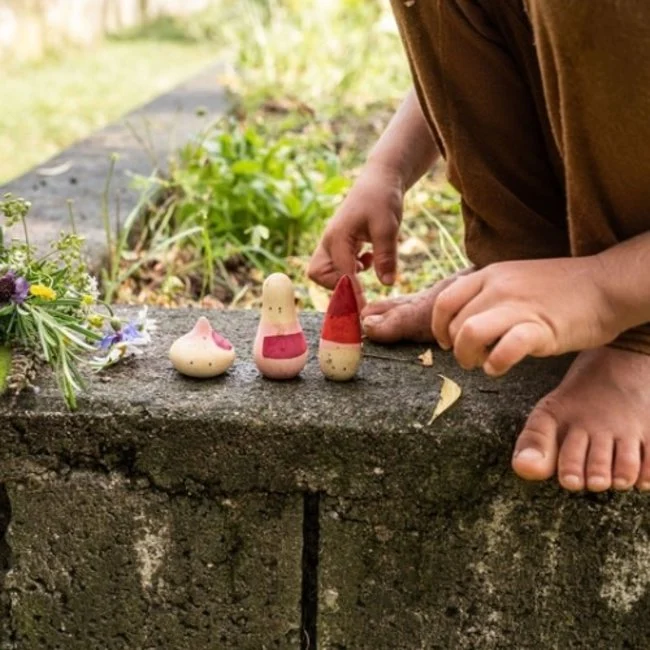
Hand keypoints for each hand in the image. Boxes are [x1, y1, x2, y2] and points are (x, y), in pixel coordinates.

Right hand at [308, 163, 403, 304]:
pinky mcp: (338, 245)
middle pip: (318, 274)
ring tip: (366, 268)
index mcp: (338, 237)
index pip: (341, 273)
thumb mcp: (388, 227)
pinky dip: (348, 271)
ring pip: (323, 272)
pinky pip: (334, 266)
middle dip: (336, 286)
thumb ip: (386, 256)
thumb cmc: (382, 199)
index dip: (352, 292)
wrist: (379, 180)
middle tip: (360, 288)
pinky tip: (367, 260)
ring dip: (342, 279)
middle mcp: (329, 241)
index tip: (364, 308)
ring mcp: (331, 243)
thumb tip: (387, 284)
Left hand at [431, 257, 616, 375]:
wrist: (605, 285)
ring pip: (469, 333)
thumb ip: (487, 293)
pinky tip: (499, 368)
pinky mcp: (542, 328)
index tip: (447, 342)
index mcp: (490, 274)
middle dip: (456, 349)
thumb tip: (460, 318)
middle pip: (454, 324)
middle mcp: (499, 288)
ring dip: (468, 357)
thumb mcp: (514, 278)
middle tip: (472, 359)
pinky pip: (505, 349)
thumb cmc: (558, 289)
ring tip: (481, 364)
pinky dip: (496, 363)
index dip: (439, 327)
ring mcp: (519, 307)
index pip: (444, 302)